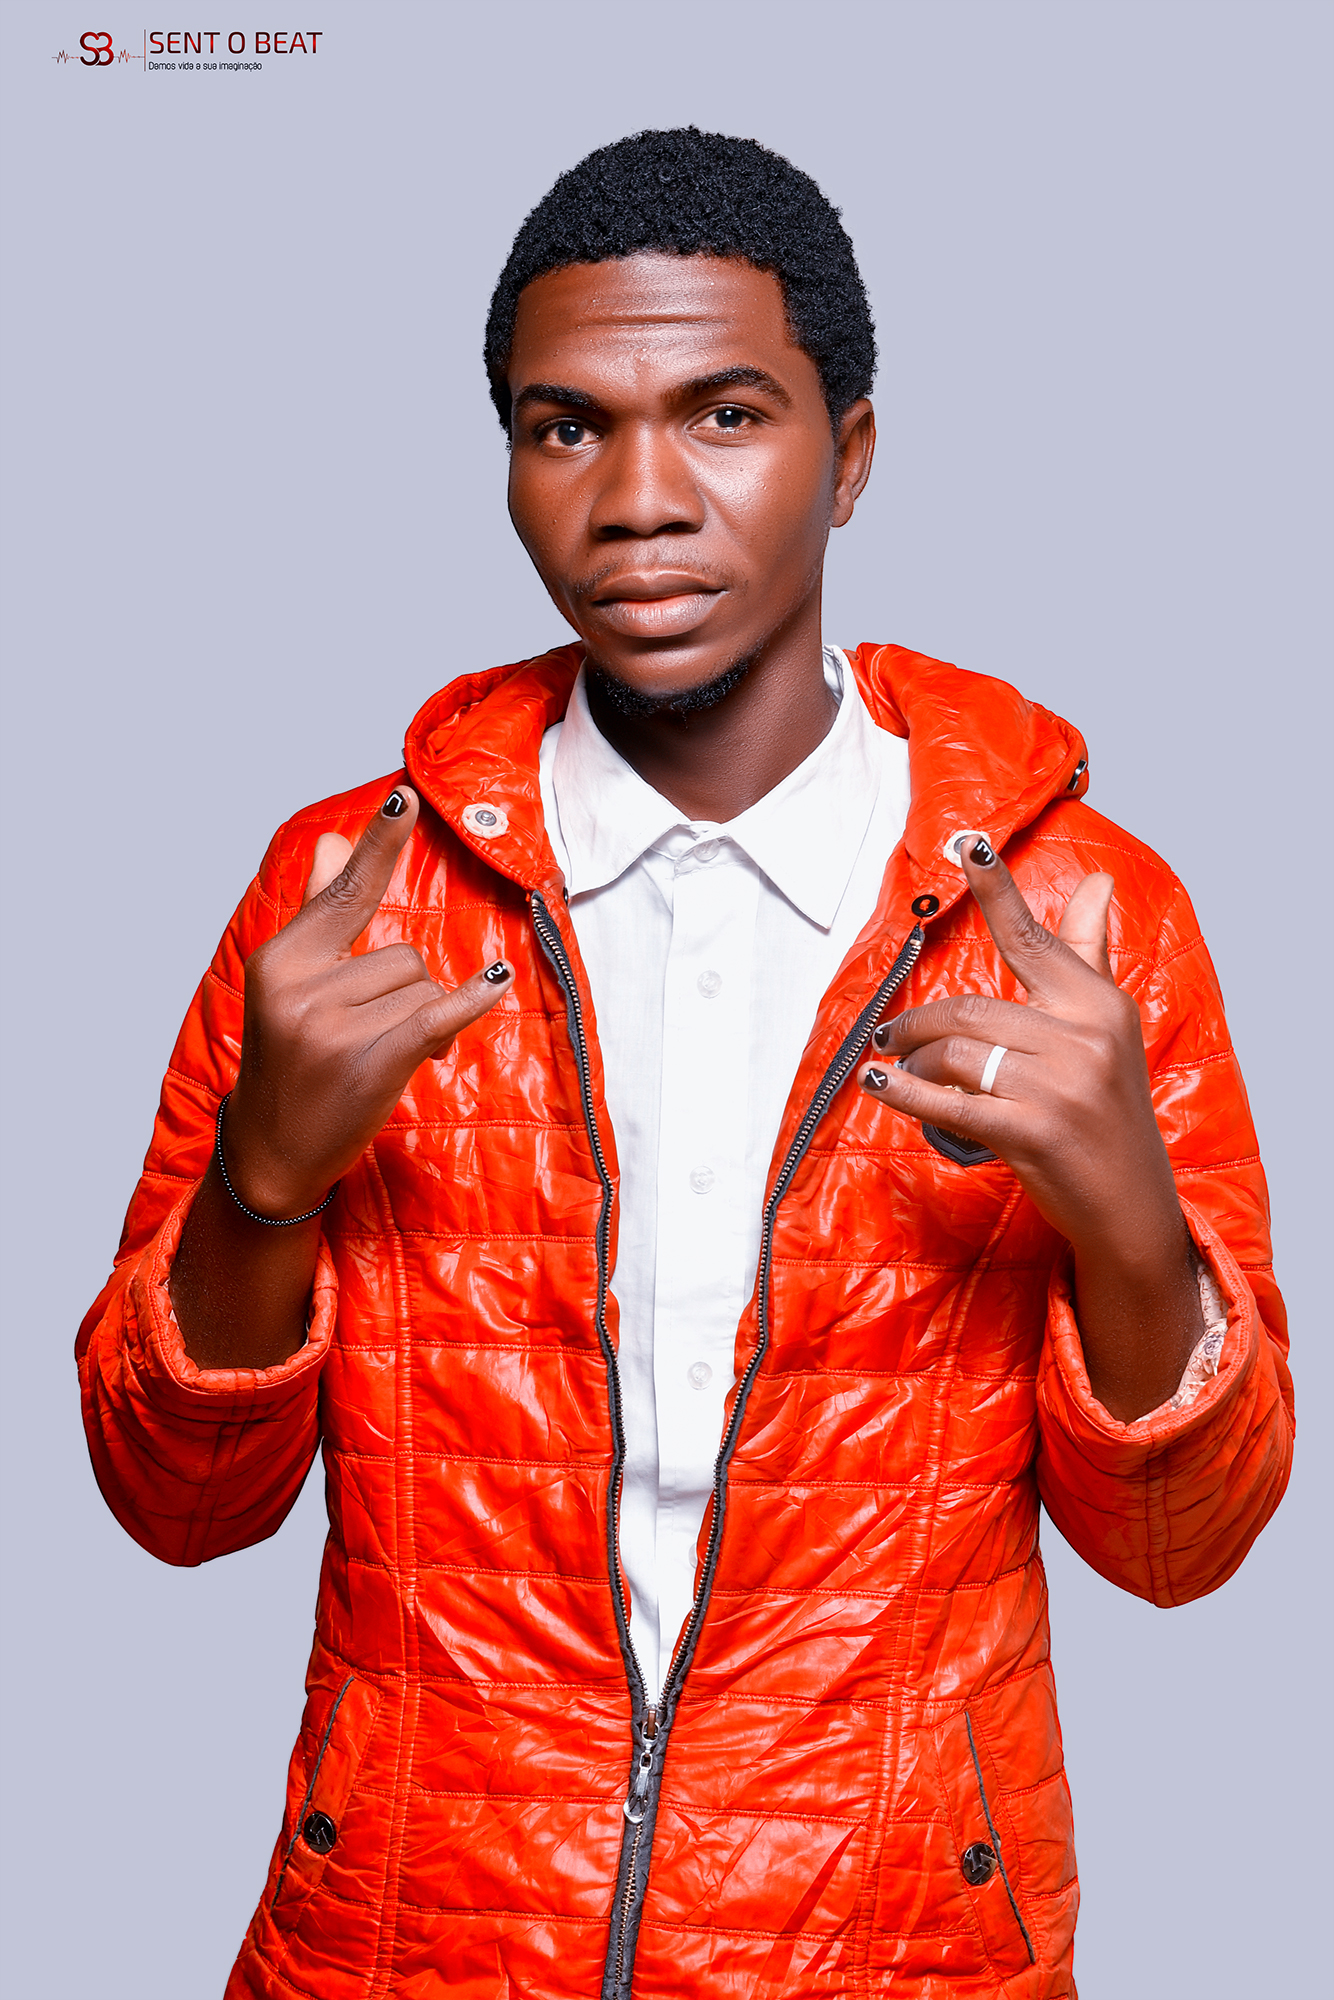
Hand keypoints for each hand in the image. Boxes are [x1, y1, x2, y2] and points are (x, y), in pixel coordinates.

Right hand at [222, 786, 511, 1217]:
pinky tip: (496, 980)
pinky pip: (436, 1012)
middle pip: (402, 953)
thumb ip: (319, 916)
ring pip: (422, 988)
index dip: (378, 847)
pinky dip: (471, 999)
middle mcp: (301, 989)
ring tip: (385, 1057)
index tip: (404, 796)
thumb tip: (335, 845)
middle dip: (406, 992)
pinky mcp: (370, 1062)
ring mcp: (332, 1028)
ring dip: (422, 1020)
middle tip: (374, 1035)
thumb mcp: (290, 989)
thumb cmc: (291, 1066)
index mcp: (278, 962)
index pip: (342, 894)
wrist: (275, 1154)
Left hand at [858, 836, 1201, 1417]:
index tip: (967, 846)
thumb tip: (1095, 885)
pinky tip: (884, 1088)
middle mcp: (1083, 1038)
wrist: (1131, 1209)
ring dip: (912, 1062)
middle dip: (918, 1022)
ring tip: (900, 1071)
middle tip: (891, 1033)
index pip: (1036, 939)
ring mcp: (1060, 1086)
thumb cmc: (1109, 1113)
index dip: (999, 892)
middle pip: (970, 1009)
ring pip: (955, 1053)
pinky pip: (950, 1101)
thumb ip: (1087, 958)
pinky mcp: (1034, 1131)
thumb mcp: (1107, 1032)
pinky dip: (907, 1095)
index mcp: (1099, 1006)